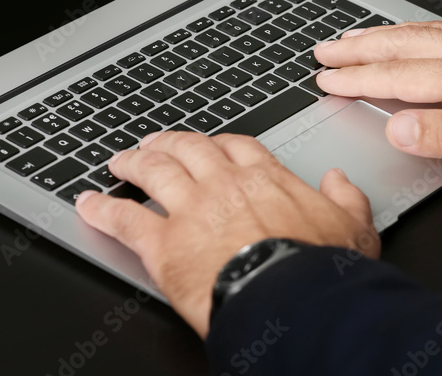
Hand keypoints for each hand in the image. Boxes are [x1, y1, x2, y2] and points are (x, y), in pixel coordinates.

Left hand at [75, 131, 379, 336]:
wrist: (294, 299)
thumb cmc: (322, 268)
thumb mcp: (354, 228)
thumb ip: (346, 199)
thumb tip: (340, 181)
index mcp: (267, 178)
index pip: (236, 146)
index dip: (216, 143)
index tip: (209, 145)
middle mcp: (225, 184)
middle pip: (188, 149)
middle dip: (168, 143)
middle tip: (154, 144)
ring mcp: (192, 209)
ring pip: (153, 171)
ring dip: (133, 163)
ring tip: (119, 161)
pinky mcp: (164, 243)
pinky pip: (124, 218)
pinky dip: (102, 208)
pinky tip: (87, 204)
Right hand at [314, 21, 441, 184]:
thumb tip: (397, 127)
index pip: (399, 76)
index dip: (358, 78)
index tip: (326, 79)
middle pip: (404, 46)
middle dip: (360, 47)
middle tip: (324, 48)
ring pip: (424, 33)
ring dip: (385, 34)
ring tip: (356, 35)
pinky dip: (421, 28)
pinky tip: (419, 30)